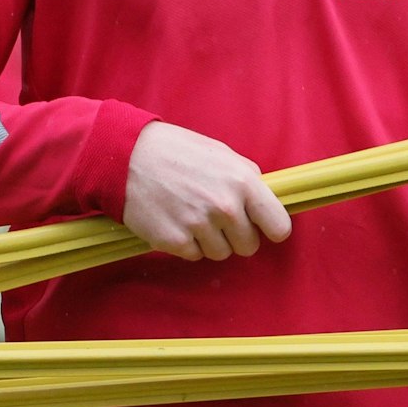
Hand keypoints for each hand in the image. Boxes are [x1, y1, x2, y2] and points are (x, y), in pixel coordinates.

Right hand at [122, 122, 290, 259]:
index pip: (279, 226)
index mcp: (242, 182)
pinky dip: (187, 243)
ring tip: (192, 214)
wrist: (128, 156)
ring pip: (221, 254)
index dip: (271, 228)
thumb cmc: (177, 151)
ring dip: (210, 241)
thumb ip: (247, 177)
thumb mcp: (221, 154)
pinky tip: (176, 220)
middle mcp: (225, 207)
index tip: (264, 228)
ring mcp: (200, 226)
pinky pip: (194, 256)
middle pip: (249, 246)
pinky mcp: (175, 241)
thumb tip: (266, 200)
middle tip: (217, 217)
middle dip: (236, 236)